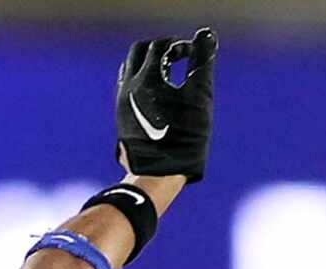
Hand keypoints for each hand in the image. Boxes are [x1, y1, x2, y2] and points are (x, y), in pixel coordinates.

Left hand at [115, 27, 217, 181]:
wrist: (157, 174)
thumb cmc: (183, 137)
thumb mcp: (199, 97)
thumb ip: (202, 63)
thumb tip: (205, 38)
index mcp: (145, 80)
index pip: (158, 47)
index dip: (177, 45)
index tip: (191, 53)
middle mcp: (127, 88)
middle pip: (139, 52)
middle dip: (158, 50)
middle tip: (177, 57)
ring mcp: (121, 103)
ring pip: (130, 70)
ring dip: (148, 65)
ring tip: (169, 76)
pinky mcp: (120, 117)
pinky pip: (127, 88)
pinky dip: (142, 82)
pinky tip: (158, 95)